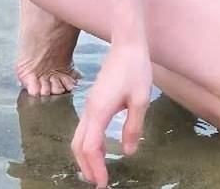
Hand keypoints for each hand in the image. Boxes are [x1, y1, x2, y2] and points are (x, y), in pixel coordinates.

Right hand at [70, 41, 152, 186]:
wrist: (127, 44)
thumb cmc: (135, 69)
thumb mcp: (140, 100)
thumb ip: (133, 127)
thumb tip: (128, 151)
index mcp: (99, 110)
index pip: (91, 147)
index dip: (95, 168)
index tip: (104, 184)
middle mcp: (90, 109)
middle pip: (79, 145)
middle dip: (86, 166)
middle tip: (99, 182)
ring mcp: (90, 104)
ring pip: (79, 137)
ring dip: (86, 156)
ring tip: (98, 171)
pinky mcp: (94, 100)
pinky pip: (85, 128)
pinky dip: (89, 144)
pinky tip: (101, 149)